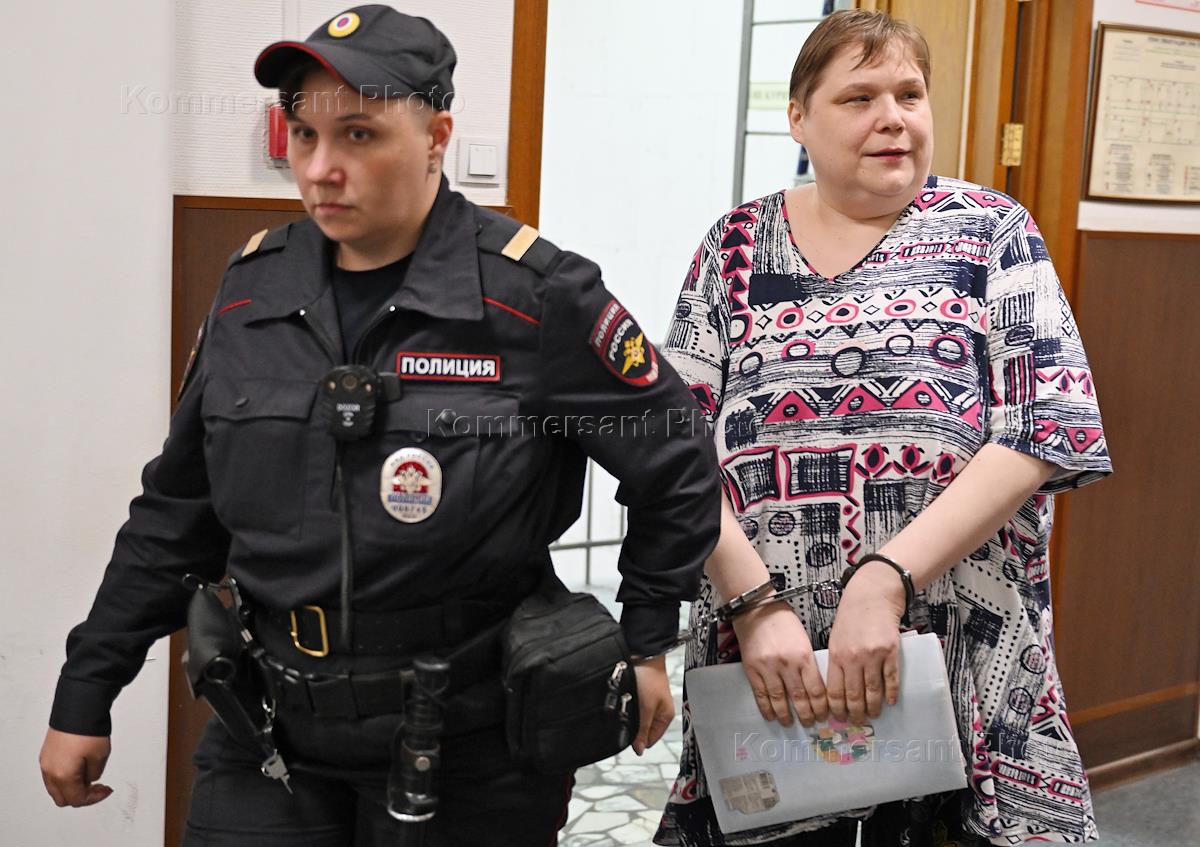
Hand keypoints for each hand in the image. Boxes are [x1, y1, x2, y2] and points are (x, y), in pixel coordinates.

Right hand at [39, 728, 112, 806]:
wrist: (78, 706)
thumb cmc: (87, 729)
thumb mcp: (100, 756)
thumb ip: (95, 774)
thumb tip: (90, 778)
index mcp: (62, 775)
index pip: (77, 799)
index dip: (94, 798)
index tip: (105, 790)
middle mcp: (49, 771)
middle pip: (63, 798)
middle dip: (80, 795)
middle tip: (96, 787)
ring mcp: (46, 761)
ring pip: (56, 787)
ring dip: (72, 786)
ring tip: (89, 775)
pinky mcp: (47, 753)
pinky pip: (53, 774)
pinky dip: (66, 776)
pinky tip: (79, 767)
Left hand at [631, 654, 672, 754]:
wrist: (642, 653)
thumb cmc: (649, 677)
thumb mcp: (646, 707)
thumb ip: (642, 729)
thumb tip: (639, 750)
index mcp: (665, 716)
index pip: (650, 739)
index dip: (638, 740)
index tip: (627, 735)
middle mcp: (657, 711)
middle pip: (641, 729)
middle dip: (632, 727)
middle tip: (625, 718)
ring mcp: (647, 703)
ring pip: (634, 719)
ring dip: (627, 716)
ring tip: (623, 706)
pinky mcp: (638, 695)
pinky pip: (630, 708)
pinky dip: (625, 707)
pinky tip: (621, 701)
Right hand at [733, 601, 827, 726]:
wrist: (755, 609)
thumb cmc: (782, 620)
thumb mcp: (803, 639)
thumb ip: (808, 662)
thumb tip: (814, 687)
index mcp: (804, 656)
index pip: (816, 690)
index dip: (821, 707)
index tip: (824, 714)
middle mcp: (787, 665)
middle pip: (800, 698)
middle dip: (806, 714)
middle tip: (809, 723)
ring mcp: (768, 668)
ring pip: (779, 699)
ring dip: (785, 715)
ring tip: (789, 723)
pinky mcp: (752, 669)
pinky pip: (760, 694)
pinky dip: (766, 708)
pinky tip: (771, 715)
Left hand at [826, 562, 905, 723]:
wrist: (872, 597)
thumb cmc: (851, 617)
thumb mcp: (835, 638)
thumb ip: (836, 662)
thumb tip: (837, 690)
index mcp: (836, 655)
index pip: (834, 691)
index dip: (836, 709)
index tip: (838, 718)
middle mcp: (853, 658)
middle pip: (853, 696)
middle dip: (854, 713)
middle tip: (856, 722)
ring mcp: (873, 656)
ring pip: (872, 692)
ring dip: (873, 708)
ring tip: (873, 715)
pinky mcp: (891, 653)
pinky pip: (891, 680)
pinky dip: (890, 694)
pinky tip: (890, 702)